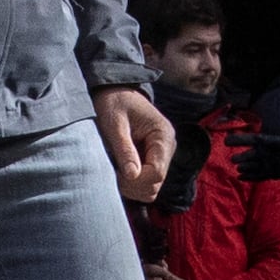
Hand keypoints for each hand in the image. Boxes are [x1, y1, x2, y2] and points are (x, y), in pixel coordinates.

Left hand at [93, 86, 174, 202]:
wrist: (114, 91)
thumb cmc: (113, 102)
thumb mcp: (115, 123)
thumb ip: (124, 149)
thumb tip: (132, 175)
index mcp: (163, 135)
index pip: (157, 172)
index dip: (135, 180)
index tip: (115, 173)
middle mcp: (167, 147)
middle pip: (156, 184)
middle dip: (132, 185)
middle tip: (112, 173)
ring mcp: (161, 155)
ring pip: (152, 188)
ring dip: (132, 187)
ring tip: (114, 171)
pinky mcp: (152, 160)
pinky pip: (146, 183)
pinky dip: (132, 184)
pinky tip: (119, 171)